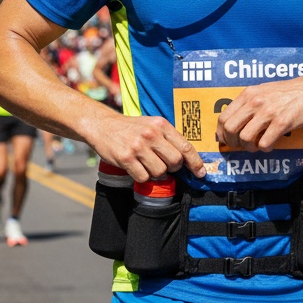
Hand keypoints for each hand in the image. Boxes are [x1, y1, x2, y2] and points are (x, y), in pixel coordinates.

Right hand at [86, 113, 205, 181]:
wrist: (102, 125)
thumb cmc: (130, 128)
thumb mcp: (151, 125)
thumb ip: (168, 138)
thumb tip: (186, 159)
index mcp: (161, 124)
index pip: (185, 146)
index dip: (195, 162)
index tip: (201, 173)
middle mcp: (151, 134)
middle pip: (175, 162)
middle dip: (172, 168)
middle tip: (164, 165)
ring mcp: (138, 146)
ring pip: (160, 172)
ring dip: (156, 173)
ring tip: (146, 164)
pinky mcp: (126, 157)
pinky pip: (143, 177)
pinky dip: (141, 177)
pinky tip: (136, 167)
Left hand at [215, 73, 302, 151]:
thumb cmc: (290, 91)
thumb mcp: (264, 91)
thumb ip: (250, 103)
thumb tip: (235, 121)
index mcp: (248, 94)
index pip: (223, 117)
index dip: (221, 133)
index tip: (226, 141)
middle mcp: (255, 102)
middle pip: (230, 129)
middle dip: (233, 143)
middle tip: (241, 146)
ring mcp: (268, 112)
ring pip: (245, 138)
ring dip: (249, 148)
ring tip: (257, 146)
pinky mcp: (282, 122)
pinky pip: (264, 143)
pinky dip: (265, 149)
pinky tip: (271, 145)